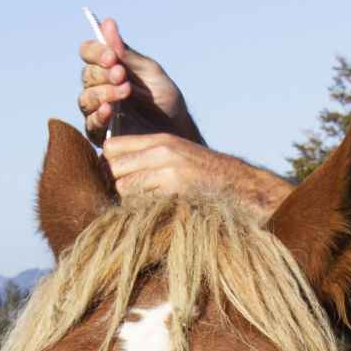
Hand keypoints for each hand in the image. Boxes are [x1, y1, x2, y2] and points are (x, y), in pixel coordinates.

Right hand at [78, 18, 201, 145]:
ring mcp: (98, 112)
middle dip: (103, 73)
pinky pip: (90, 124)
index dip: (96, 52)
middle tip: (122, 74)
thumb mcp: (150, 72)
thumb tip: (107, 24)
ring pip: (85, 99)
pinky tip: (110, 109)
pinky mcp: (101, 135)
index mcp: (108, 69)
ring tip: (125, 90)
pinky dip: (99, 115)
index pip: (89, 53)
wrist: (177, 131)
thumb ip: (127, 53)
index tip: (112, 55)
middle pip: (87, 76)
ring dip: (103, 92)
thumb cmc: (164, 100)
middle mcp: (99, 89)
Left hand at [102, 134, 292, 213]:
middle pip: (113, 168)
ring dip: (128, 199)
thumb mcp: (178, 156)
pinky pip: (139, 201)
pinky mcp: (174, 188)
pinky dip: (141, 210)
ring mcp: (168, 169)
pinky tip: (156, 210)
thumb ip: (148, 158)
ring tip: (145, 203)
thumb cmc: (207, 177)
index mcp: (161, 140)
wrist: (240, 187)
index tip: (118, 177)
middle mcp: (161, 150)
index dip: (109, 163)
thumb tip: (111, 168)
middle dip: (117, 183)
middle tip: (130, 195)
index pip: (112, 146)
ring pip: (123, 187)